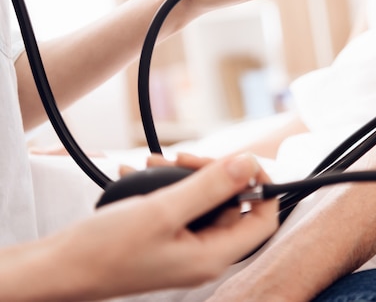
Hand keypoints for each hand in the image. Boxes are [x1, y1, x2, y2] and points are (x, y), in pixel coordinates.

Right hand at [49, 154, 276, 299]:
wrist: (59, 269)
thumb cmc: (105, 249)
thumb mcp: (163, 210)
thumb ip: (210, 186)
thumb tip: (248, 163)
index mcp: (213, 256)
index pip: (263, 220)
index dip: (261, 187)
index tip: (241, 161)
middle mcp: (204, 255)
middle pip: (232, 205)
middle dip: (210, 174)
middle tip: (182, 159)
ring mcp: (185, 248)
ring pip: (202, 202)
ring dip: (182, 177)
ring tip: (153, 163)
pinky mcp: (167, 240)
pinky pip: (180, 207)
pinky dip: (164, 187)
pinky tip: (138, 175)